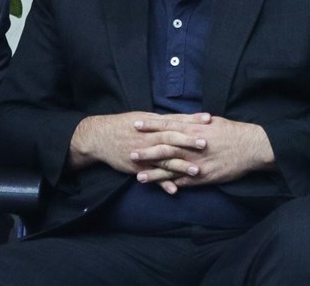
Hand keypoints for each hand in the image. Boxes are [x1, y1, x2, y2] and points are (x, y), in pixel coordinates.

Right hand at [68, 111, 209, 193]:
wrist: (100, 137)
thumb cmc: (124, 125)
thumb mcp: (143, 117)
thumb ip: (163, 120)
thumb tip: (183, 119)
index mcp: (153, 124)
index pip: (176, 120)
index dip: (192, 119)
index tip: (209, 119)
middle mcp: (150, 137)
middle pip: (172, 139)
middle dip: (189, 141)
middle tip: (206, 144)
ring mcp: (144, 153)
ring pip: (164, 160)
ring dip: (180, 166)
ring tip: (196, 171)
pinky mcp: (138, 167)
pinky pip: (153, 177)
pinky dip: (163, 184)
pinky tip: (175, 191)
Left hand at [130, 115, 274, 189]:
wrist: (251, 147)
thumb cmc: (233, 132)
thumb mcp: (212, 122)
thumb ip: (194, 121)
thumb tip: (181, 118)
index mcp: (194, 129)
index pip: (167, 126)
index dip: (150, 126)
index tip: (135, 125)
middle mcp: (192, 146)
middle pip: (165, 148)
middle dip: (146, 151)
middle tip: (130, 153)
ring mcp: (197, 163)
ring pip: (171, 168)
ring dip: (154, 173)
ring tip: (138, 177)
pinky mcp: (204, 177)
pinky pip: (185, 182)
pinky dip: (172, 185)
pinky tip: (160, 189)